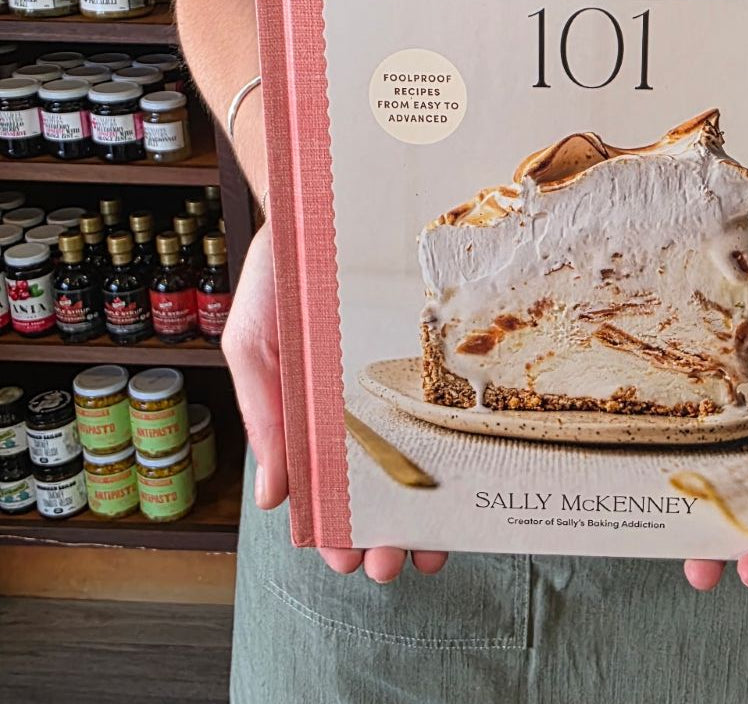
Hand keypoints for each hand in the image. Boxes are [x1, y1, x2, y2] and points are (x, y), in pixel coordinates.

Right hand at [223, 220, 447, 582]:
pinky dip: (451, 449)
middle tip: (392, 566)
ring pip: (412, 457)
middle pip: (373, 482)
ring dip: (422, 509)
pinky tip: (467, 481)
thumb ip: (266, 415)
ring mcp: (390, 381)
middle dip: (381, 532)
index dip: (333, 525)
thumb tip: (274, 498)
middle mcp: (354, 404)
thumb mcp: (255, 345)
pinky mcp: (424, 354)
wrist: (320, 206)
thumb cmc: (279, 276)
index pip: (322, 483)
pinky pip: (440, 407)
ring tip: (434, 548)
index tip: (346, 557)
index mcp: (308, 410)